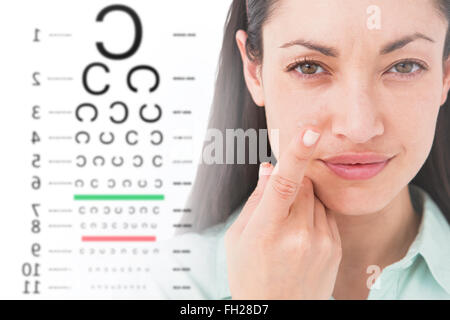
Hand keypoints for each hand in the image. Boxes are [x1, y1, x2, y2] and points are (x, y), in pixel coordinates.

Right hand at [225, 126, 341, 298]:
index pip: (283, 185)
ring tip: (287, 230)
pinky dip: (313, 215)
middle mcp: (298, 236)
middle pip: (303, 185)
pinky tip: (301, 237)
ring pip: (315, 197)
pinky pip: (325, 213)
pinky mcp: (335, 247)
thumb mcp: (238, 239)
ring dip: (302, 200)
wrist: (278, 312)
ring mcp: (321, 243)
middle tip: (276, 210)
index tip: (309, 131)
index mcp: (266, 231)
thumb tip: (268, 168)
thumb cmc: (250, 274)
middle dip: (291, 185)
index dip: (296, 155)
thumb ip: (256, 200)